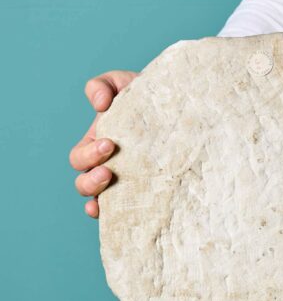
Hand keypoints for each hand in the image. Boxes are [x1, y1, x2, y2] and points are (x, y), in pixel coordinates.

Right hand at [69, 70, 137, 217]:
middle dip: (91, 179)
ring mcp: (126, 182)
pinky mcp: (145, 193)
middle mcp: (108, 167)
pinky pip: (124, 212)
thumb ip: (104, 85)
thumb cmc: (150, 98)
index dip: (89, 155)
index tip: (110, 144)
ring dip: (99, 198)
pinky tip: (120, 217)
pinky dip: (115, 216)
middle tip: (110, 170)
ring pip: (99, 200)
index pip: (81, 157)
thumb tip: (98, 103)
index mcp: (98, 144)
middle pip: (84, 183)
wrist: (184, 110)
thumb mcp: (126, 84)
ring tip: (112, 188)